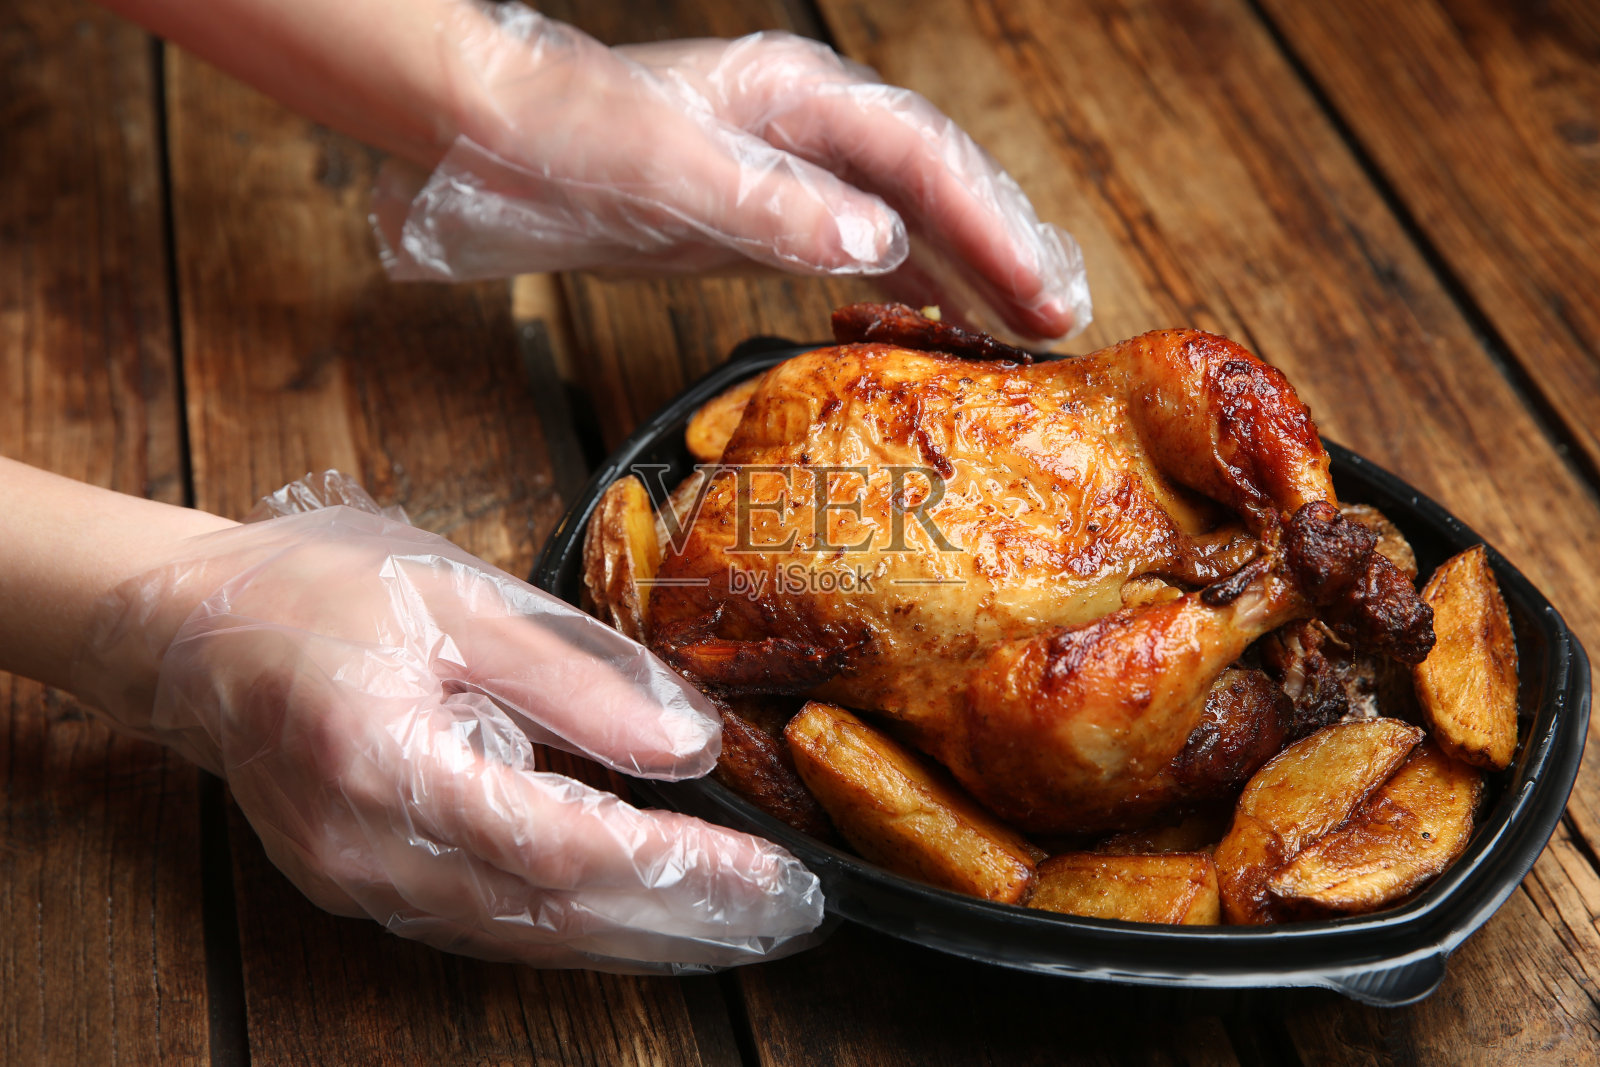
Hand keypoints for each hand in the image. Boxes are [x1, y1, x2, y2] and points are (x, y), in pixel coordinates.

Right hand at [74, 474, 822, 971]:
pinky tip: (637, 921)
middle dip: (683, 922)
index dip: (677, 866)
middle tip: (782, 918)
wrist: (191, 630)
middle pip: (556, 915)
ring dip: (640, 938)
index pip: (568, 846)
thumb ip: (578, 679)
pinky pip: (490, 926)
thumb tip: (688, 748)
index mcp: (391, 769)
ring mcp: (365, 885)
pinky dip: (575, 927)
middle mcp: (374, 856)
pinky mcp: (369, 886)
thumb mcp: (459, 602)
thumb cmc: (318, 593)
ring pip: (528, 937)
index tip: (767, 870)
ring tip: (735, 930)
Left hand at [375, 4, 1090, 341]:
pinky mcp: (756, 213)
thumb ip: (767, 203)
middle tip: (1066, 318)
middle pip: (936, 182)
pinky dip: (904, 283)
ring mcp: (784, 168)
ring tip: (1027, 325)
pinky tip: (927, 318)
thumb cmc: (560, 135)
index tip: (1047, 289)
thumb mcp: (662, 170)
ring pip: (905, 215)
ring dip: (969, 268)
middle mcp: (804, 126)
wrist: (481, 136)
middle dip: (1007, 246)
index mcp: (796, 96)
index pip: (926, 157)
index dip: (997, 223)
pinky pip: (855, 247)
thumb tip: (879, 240)